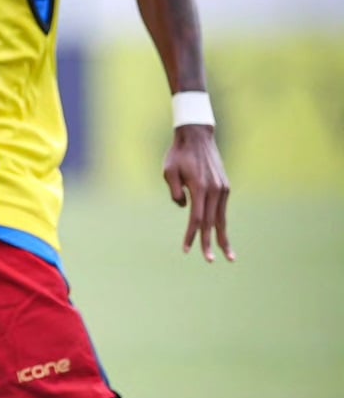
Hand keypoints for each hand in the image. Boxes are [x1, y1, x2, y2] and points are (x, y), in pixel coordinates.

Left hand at [163, 125, 233, 261]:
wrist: (197, 137)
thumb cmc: (178, 154)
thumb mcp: (169, 171)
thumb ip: (175, 192)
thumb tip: (185, 208)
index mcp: (199, 188)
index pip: (196, 218)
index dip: (191, 235)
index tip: (187, 249)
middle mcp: (215, 190)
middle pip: (211, 222)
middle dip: (209, 243)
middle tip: (210, 260)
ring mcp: (223, 189)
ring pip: (221, 218)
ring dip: (223, 237)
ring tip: (228, 255)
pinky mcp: (225, 187)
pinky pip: (222, 209)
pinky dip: (221, 223)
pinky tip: (222, 234)